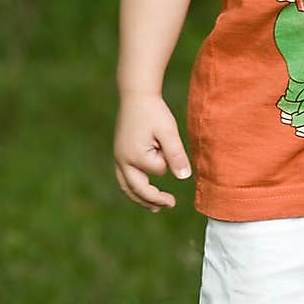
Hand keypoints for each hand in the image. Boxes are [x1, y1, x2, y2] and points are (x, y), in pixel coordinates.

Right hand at [113, 93, 191, 210]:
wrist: (136, 95)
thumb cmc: (153, 111)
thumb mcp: (168, 131)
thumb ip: (176, 155)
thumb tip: (184, 177)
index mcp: (134, 156)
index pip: (158, 170)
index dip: (168, 160)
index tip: (170, 147)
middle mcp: (122, 160)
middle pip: (137, 189)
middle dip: (153, 199)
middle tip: (171, 205)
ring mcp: (118, 158)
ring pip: (127, 186)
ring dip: (141, 198)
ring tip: (155, 207)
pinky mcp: (119, 153)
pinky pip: (124, 178)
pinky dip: (133, 188)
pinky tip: (141, 191)